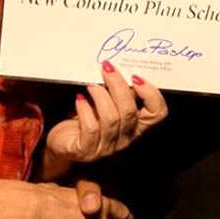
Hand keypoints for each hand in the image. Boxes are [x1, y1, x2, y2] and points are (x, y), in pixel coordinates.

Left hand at [40, 62, 167, 179]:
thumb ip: (118, 92)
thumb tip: (120, 68)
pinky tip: (80, 99)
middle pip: (130, 112)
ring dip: (100, 96)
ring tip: (90, 85)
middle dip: (118, 86)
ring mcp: (106, 147)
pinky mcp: (86, 150)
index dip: (151, 95)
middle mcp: (125, 138)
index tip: (136, 77)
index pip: (157, 113)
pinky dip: (85, 110)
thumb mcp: (106, 104)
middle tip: (107, 69)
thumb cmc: (85, 119)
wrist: (62, 143)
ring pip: (111, 118)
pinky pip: (91, 128)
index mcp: (135, 125)